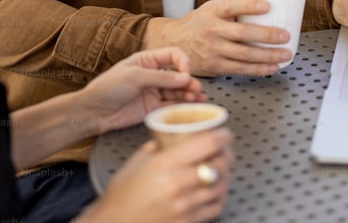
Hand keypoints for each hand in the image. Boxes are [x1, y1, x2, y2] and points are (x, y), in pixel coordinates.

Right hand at [75, 128, 233, 222]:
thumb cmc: (121, 196)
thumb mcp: (136, 162)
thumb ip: (157, 147)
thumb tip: (169, 137)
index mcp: (165, 165)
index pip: (206, 144)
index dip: (221, 136)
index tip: (224, 133)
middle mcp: (179, 185)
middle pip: (219, 164)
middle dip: (226, 153)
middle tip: (224, 148)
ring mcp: (186, 206)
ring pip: (221, 186)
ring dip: (225, 174)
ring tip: (222, 167)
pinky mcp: (189, 221)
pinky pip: (215, 206)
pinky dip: (219, 195)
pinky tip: (215, 189)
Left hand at [76, 48, 205, 134]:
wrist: (94, 111)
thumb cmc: (108, 88)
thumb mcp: (135, 77)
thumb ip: (161, 77)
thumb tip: (184, 77)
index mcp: (147, 60)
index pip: (172, 55)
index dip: (183, 62)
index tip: (187, 72)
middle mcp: (153, 74)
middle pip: (178, 74)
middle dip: (189, 80)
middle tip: (196, 88)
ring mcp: (154, 91)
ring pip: (177, 90)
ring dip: (189, 93)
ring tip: (198, 98)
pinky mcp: (153, 107)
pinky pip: (172, 105)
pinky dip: (183, 105)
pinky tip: (192, 105)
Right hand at [143, 0, 291, 76]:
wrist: (174, 42)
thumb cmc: (199, 22)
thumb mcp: (212, 8)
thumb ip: (234, 9)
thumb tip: (268, 9)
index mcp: (212, 11)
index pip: (231, 6)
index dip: (250, 5)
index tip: (268, 6)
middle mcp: (212, 30)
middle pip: (243, 34)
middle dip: (267, 35)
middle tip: (285, 35)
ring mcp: (213, 50)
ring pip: (245, 55)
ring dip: (269, 55)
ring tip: (285, 53)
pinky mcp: (215, 66)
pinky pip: (241, 69)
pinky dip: (259, 69)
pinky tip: (272, 67)